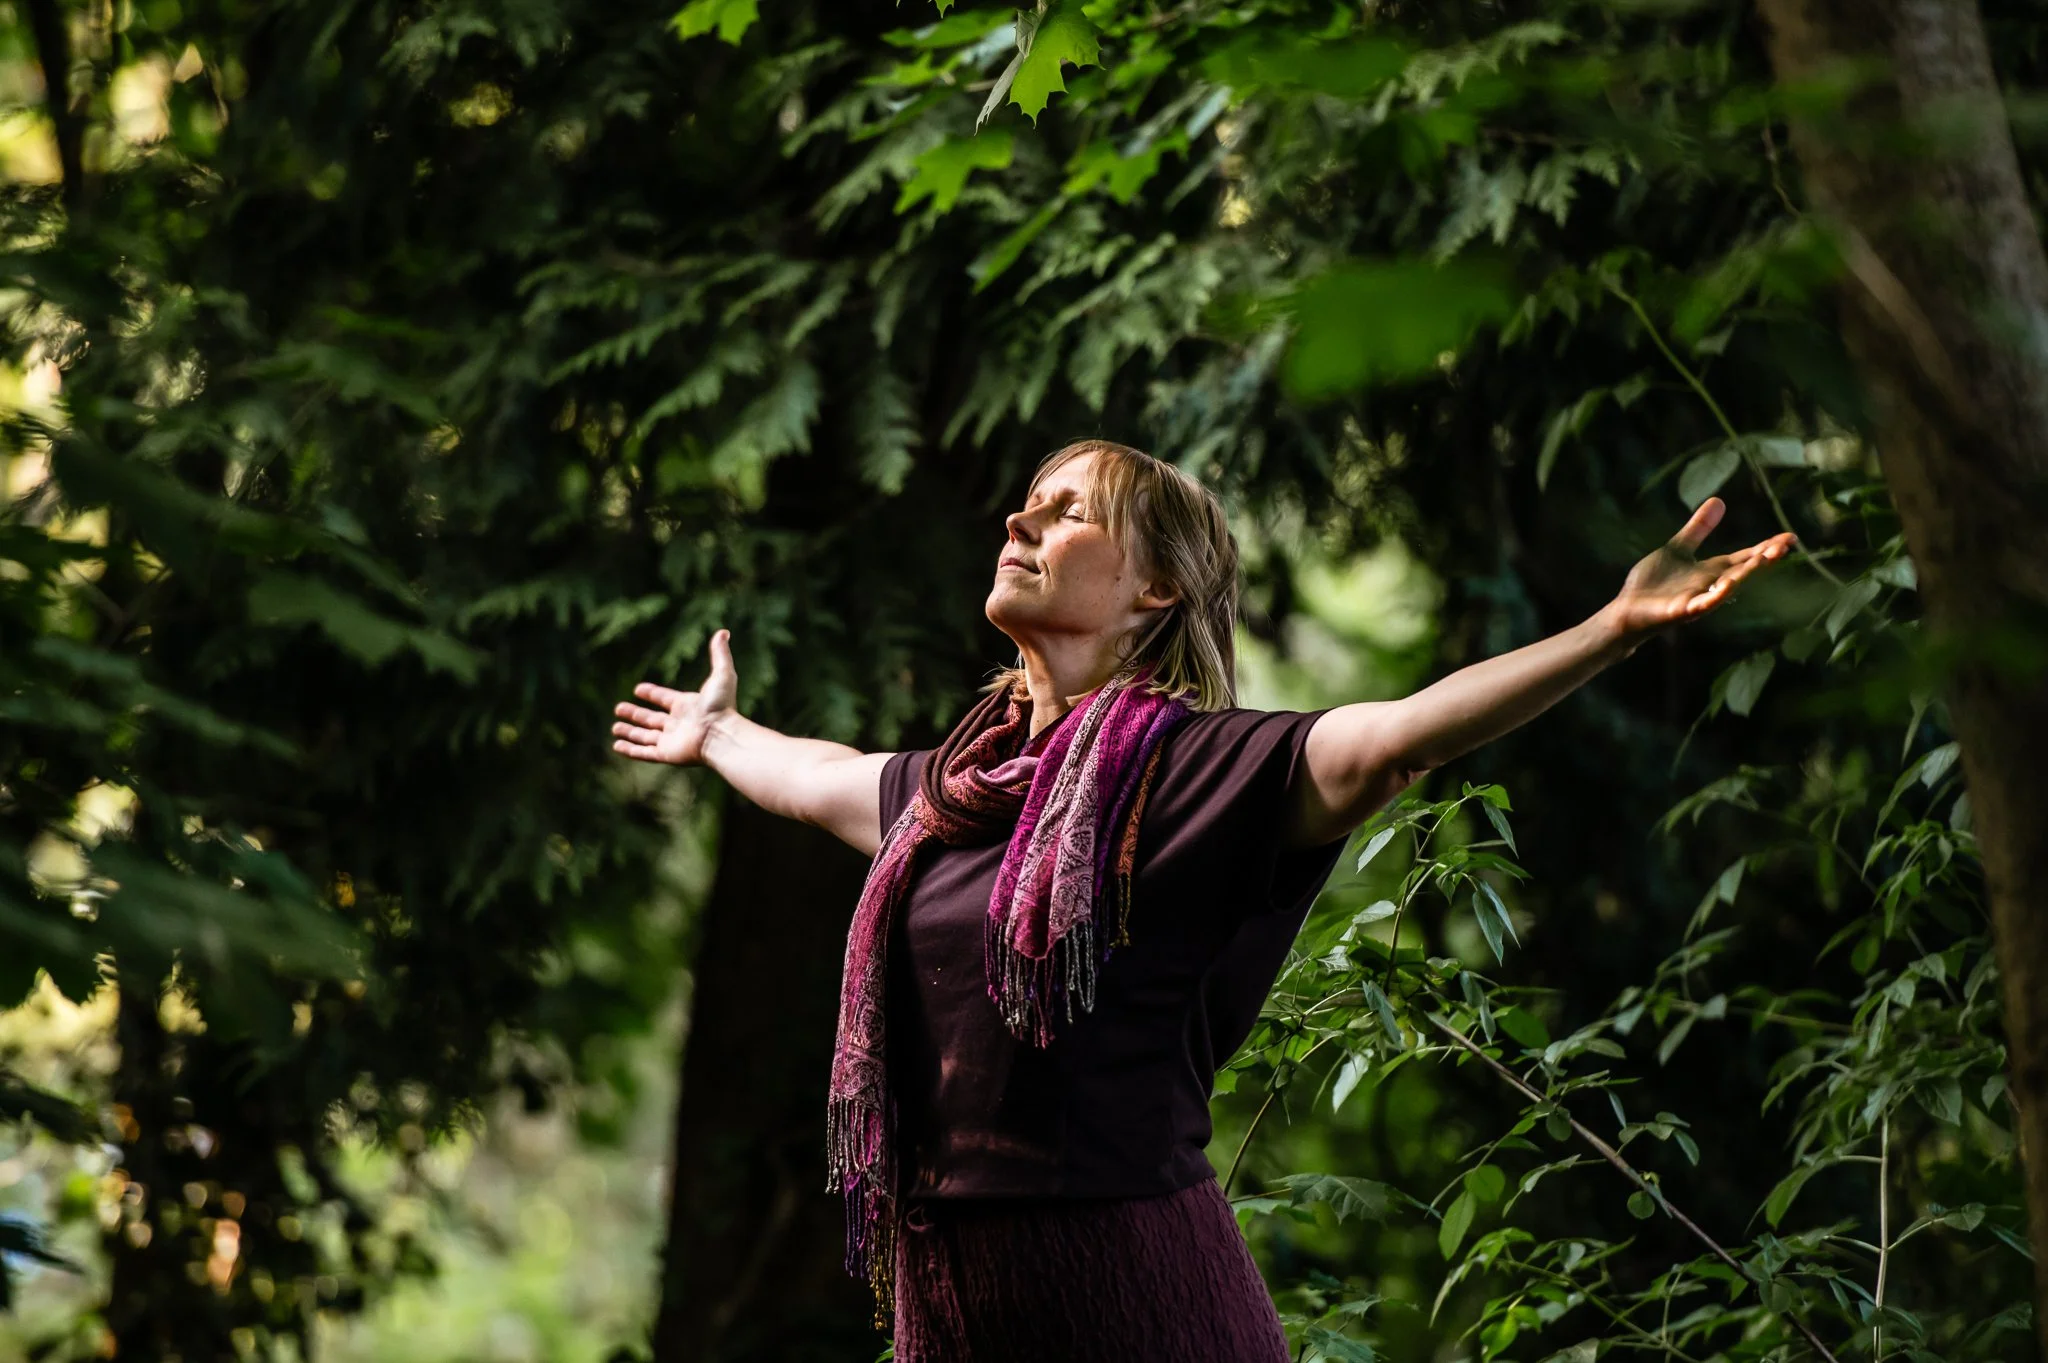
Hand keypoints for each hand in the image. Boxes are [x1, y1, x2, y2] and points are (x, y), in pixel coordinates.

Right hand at [612, 628, 738, 765]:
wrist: (722, 735)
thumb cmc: (722, 706)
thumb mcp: (722, 674)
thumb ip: (720, 654)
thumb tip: (723, 632)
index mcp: (688, 706)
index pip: (665, 699)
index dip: (652, 694)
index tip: (638, 689)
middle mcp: (679, 724)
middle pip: (652, 719)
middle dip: (635, 714)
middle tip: (618, 708)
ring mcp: (672, 741)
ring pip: (646, 736)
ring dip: (630, 732)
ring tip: (614, 727)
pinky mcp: (666, 755)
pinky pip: (644, 753)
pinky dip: (630, 749)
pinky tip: (616, 745)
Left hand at [1607, 498, 1797, 643]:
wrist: (1626, 610)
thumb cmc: (1652, 583)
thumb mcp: (1678, 548)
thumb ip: (1699, 528)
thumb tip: (1719, 500)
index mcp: (1711, 570)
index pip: (1744, 557)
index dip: (1766, 548)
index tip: (1789, 537)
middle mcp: (1710, 585)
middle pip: (1743, 570)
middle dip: (1765, 558)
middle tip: (1787, 544)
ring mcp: (1698, 599)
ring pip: (1729, 586)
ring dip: (1747, 573)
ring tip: (1767, 557)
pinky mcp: (1682, 611)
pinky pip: (1704, 604)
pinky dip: (1717, 595)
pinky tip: (1728, 584)